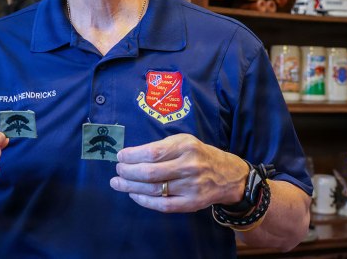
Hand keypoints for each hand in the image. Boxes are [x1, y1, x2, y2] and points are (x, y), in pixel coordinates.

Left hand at [110, 133, 247, 212]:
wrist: (228, 175)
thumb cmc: (199, 155)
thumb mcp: (185, 141)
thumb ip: (162, 146)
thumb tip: (131, 155)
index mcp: (186, 147)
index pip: (152, 152)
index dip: (132, 156)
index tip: (120, 156)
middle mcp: (189, 166)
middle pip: (150, 172)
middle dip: (128, 172)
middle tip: (117, 170)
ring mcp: (191, 187)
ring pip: (154, 189)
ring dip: (131, 187)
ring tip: (118, 183)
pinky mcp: (191, 203)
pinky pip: (163, 205)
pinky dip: (144, 200)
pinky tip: (134, 195)